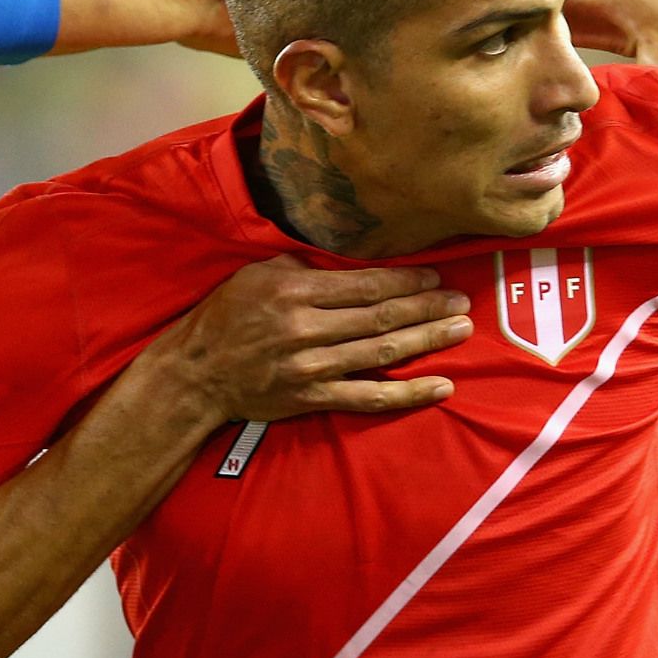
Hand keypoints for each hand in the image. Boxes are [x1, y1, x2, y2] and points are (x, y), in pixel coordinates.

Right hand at [134, 256, 470, 422]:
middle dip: (427, 308)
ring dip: (427, 340)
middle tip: (462, 301)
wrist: (196, 374)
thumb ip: (302, 266)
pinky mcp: (312, 398)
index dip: (406, 282)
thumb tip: (348, 260)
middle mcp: (306, 328)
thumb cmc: (225, 317)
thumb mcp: (256, 275)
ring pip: (382, 351)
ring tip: (461, 330)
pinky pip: (369, 397)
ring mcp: (311, 366)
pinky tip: (441, 385)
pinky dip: (408, 393)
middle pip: (381, 316)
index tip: (436, 277)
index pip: (364, 285)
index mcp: (294, 291)